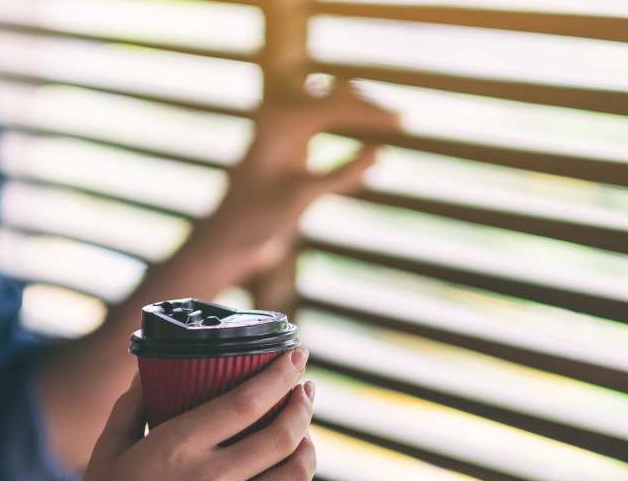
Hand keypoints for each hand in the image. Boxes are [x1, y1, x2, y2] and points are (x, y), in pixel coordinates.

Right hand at [41, 349, 337, 480]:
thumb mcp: (107, 449)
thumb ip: (132, 403)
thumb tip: (151, 365)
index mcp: (176, 448)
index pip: (245, 401)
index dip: (280, 374)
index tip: (296, 356)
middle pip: (280, 434)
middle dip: (302, 404)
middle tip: (305, 389)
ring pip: (294, 476)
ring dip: (311, 448)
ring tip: (307, 433)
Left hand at [191, 80, 399, 280]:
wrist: (226, 237)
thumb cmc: (257, 218)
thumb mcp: (303, 197)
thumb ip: (342, 174)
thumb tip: (380, 154)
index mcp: (278, 123)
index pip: (335, 106)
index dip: (371, 113)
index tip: (402, 122)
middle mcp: (278, 117)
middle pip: (333, 97)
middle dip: (366, 107)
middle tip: (400, 121)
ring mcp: (281, 128)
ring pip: (328, 105)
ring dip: (357, 112)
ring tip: (388, 124)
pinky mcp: (286, 142)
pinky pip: (322, 122)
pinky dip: (346, 127)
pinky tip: (368, 145)